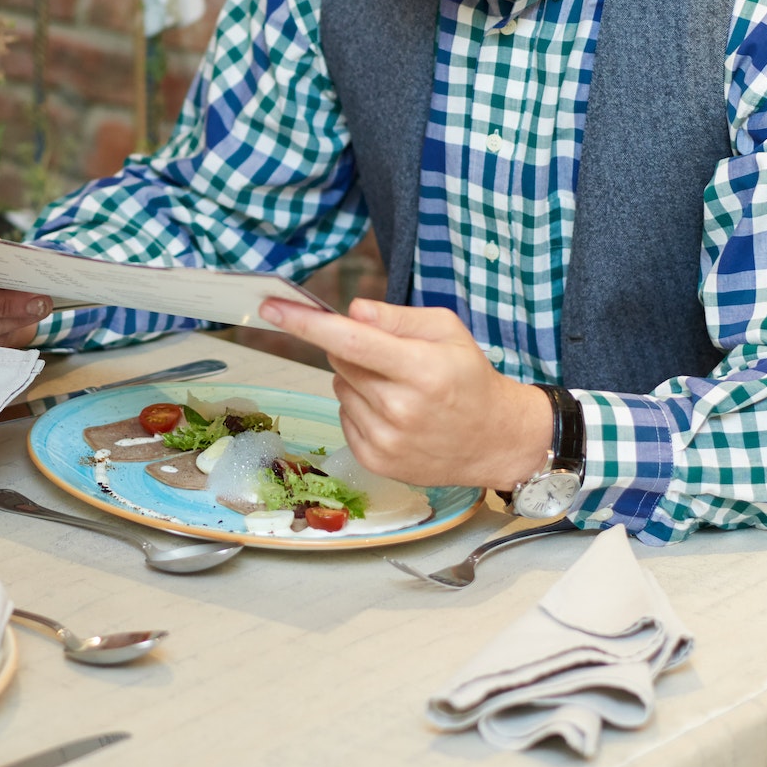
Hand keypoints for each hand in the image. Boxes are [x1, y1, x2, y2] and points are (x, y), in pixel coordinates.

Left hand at [259, 297, 551, 489]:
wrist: (495, 439)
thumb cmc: (470, 378)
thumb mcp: (446, 331)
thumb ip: (396, 318)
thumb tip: (352, 311)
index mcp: (420, 370)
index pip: (350, 341)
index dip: (307, 322)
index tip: (271, 307)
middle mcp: (400, 409)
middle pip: (340, 362)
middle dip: (355, 351)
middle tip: (392, 359)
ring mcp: (386, 439)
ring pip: (339, 388)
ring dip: (358, 381)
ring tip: (400, 391)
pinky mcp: (376, 460)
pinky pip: (343, 416)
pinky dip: (359, 408)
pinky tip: (394, 414)